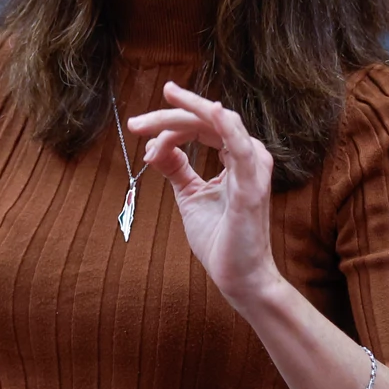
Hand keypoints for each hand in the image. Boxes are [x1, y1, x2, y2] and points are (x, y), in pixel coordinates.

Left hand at [127, 81, 284, 308]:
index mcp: (236, 157)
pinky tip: (212, 110)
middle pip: (206, 120)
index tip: (139, 137)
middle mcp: (249, 155)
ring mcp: (254, 168)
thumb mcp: (189, 195)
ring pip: (219, 122)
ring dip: (187, 114)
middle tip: (135, 123)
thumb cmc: (220, 238)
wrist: (238, 277)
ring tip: (158, 110)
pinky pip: (241, 147)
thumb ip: (176, 168)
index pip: (200, 126)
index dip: (168, 126)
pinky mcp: (252, 185)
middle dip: (167, 116)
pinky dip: (227, 126)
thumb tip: (154, 147)